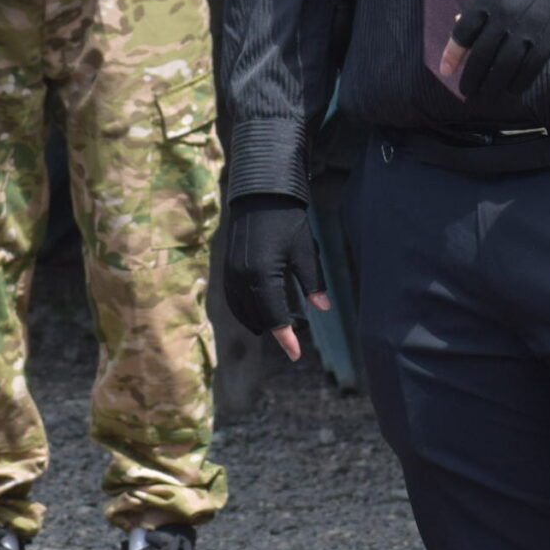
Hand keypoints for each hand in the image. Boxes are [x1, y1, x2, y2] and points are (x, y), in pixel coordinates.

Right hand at [222, 196, 330, 362]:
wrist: (260, 193)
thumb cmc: (287, 220)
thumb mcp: (305, 252)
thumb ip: (313, 283)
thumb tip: (323, 308)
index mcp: (263, 276)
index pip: (274, 317)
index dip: (286, 339)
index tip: (296, 355)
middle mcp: (242, 277)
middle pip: (256, 317)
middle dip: (272, 330)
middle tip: (291, 343)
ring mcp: (231, 272)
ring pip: (241, 310)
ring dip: (256, 322)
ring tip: (272, 330)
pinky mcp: (227, 266)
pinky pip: (232, 298)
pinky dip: (243, 309)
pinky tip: (255, 311)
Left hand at [440, 0, 549, 106]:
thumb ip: (478, 10)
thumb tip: (456, 29)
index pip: (463, 33)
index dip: (452, 56)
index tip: (446, 72)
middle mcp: (504, 15)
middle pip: (481, 56)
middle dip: (471, 79)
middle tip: (467, 93)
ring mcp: (527, 28)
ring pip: (503, 68)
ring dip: (491, 87)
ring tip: (485, 97)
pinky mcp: (547, 39)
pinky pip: (529, 69)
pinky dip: (517, 84)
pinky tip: (510, 90)